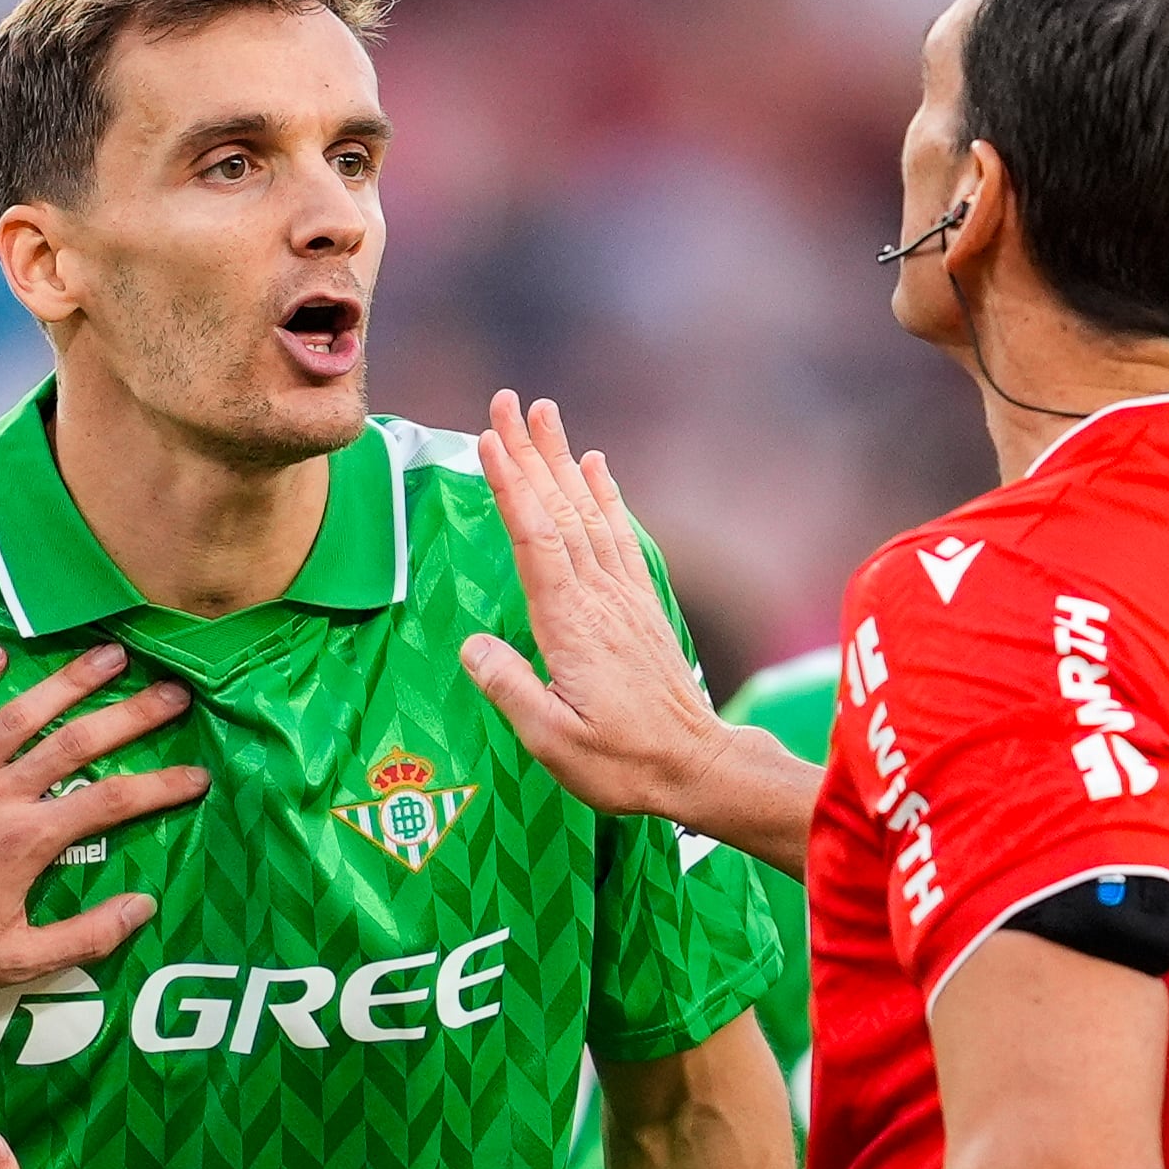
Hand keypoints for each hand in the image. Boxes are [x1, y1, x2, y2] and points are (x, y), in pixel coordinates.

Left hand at [0, 643, 208, 997]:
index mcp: (28, 841)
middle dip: (131, 715)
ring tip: (109, 655)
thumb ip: (87, 935)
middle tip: (175, 692)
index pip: (111, 802)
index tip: (198, 776)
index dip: (161, 786)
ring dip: (66, 681)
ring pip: (17, 715)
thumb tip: (144, 905)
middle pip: (76, 742)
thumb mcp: (18, 961)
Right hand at [457, 392, 814, 864]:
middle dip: (531, 452)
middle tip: (504, 400)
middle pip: (560, 510)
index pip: (536, 540)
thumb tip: (472, 645)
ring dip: (564, 459)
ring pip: (587, 513)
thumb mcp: (552, 741)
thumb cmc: (620, 762)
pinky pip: (618, 536)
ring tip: (544, 412)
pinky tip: (595, 467)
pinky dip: (605, 495)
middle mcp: (599, 599)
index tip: (489, 441)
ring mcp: (623, 598)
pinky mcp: (639, 606)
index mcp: (570, 625)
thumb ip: (510, 689)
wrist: (696, 767)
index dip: (512, 488)